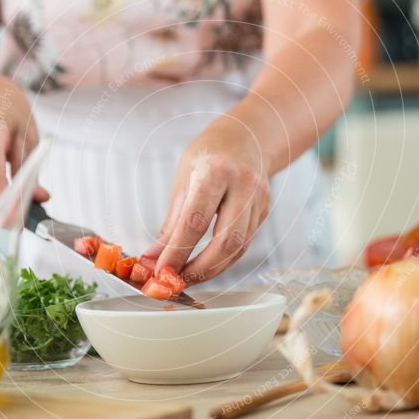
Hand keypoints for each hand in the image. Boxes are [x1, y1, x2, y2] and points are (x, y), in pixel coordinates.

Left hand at [146, 119, 270, 284]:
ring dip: (212, 270)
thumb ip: (171, 222)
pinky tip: (206, 267)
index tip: (161, 271)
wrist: (247, 137)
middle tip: (177, 281)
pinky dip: (224, 261)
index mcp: (216, 171)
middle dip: (200, 268)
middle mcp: (243, 185)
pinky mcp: (265, 212)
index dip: (177, 251)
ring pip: (239, 248)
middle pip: (226, 241)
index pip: (195, 221)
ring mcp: (259, 200)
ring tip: (188, 278)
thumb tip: (153, 257)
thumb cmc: (209, 155)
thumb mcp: (183, 180)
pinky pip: (245, 244)